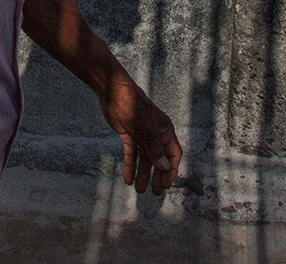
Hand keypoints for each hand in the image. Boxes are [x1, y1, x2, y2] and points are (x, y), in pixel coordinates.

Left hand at [99, 72, 181, 195]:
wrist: (113, 92)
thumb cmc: (133, 105)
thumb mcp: (145, 129)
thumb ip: (155, 149)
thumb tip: (165, 167)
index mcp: (164, 130)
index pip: (173, 154)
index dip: (170, 170)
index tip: (166, 185)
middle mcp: (155, 134)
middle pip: (159, 159)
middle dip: (157, 176)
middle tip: (155, 193)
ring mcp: (141, 135)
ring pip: (144, 159)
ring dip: (142, 174)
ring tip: (139, 190)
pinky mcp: (129, 135)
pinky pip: (131, 155)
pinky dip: (130, 166)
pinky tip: (127, 178)